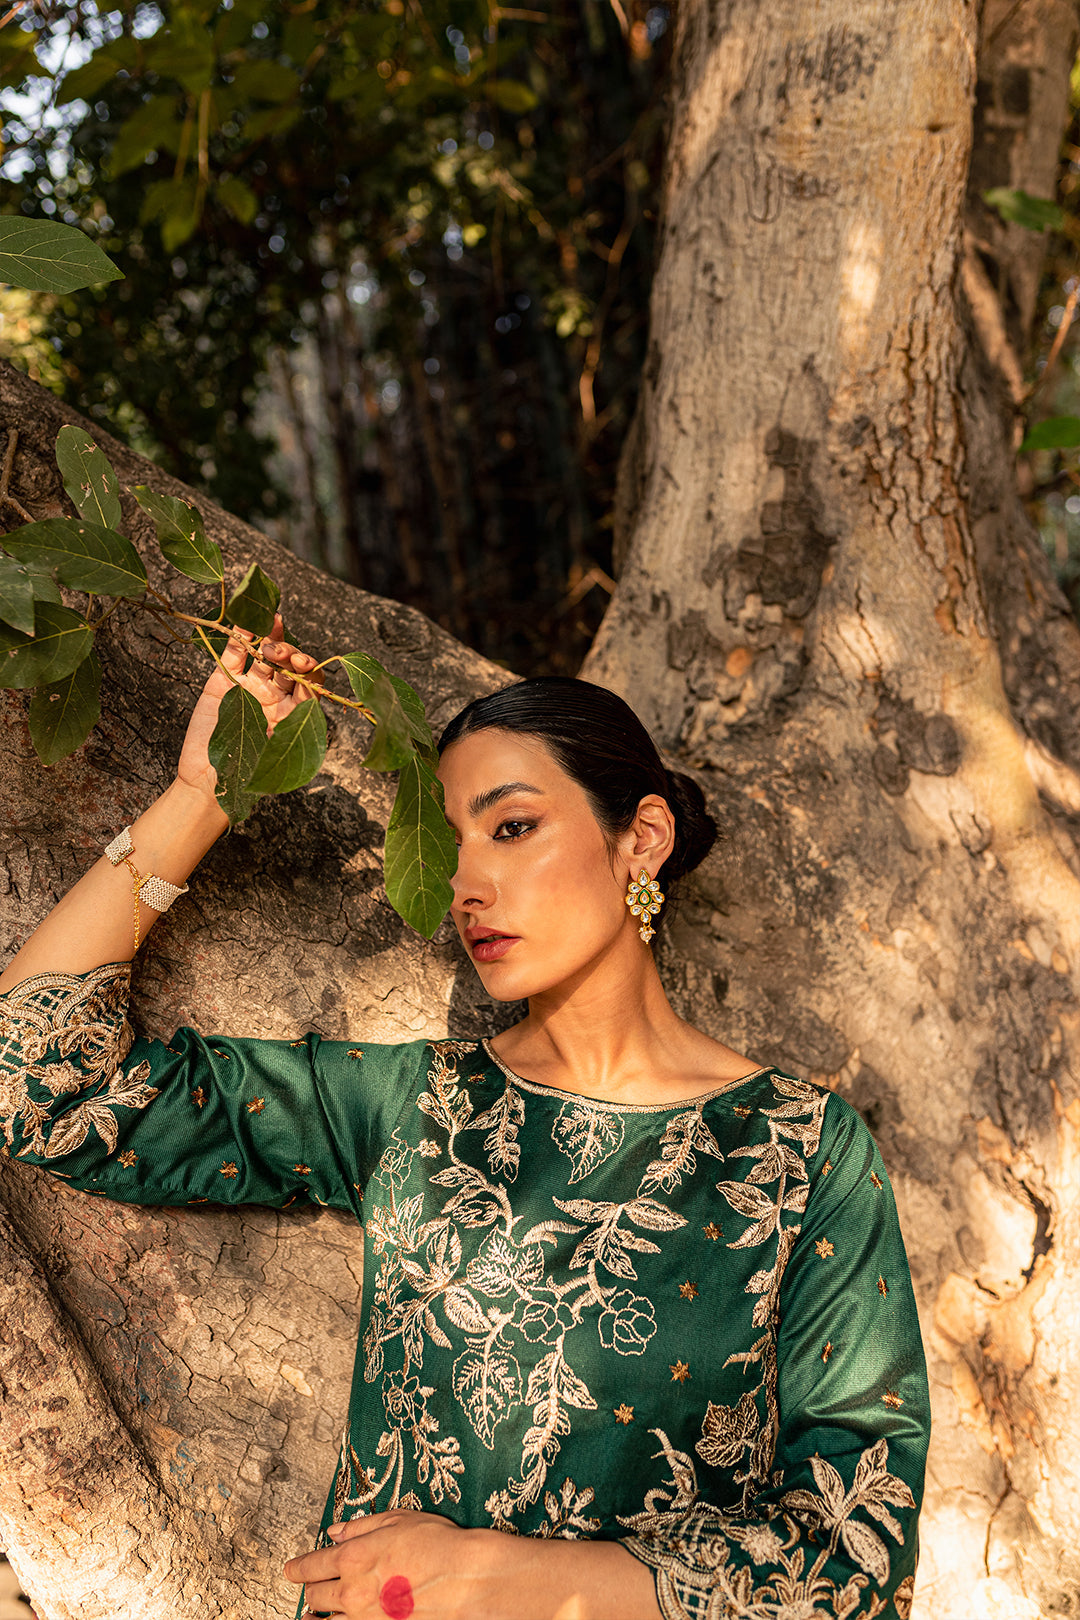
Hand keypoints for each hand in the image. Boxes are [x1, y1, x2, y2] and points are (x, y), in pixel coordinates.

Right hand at [176, 612, 316, 802]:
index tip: (304, 666)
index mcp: (294, 713)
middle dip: (291, 654)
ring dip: (273, 638)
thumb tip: (315, 694)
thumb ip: (294, 721)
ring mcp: (250, 686)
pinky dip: (241, 635)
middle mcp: (276, 696)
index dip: (310, 671)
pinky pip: (236, 653)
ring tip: (273, 626)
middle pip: (290, 665)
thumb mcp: (279, 748)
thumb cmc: (248, 773)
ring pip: (266, 654)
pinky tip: (248, 619)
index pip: (310, 684)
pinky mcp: (224, 680)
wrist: (208, 783)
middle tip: (283, 654)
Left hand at [283, 1510, 468, 1619]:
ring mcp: (365, 1619)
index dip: (297, 1567)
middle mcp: (353, 1591)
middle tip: (307, 1585)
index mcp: (355, 1557)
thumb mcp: (398, 1520)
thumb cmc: (439, 1546)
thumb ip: (361, 1527)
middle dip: (309, 1588)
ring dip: (314, 1617)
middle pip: (315, 1594)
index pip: (312, 1564)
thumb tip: (336, 1531)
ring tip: (308, 1616)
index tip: (291, 1568)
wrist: (467, 1580)